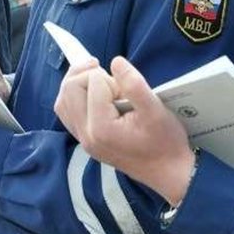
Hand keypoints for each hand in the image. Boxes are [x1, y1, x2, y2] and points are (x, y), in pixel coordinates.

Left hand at [55, 56, 194, 205]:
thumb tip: (116, 61)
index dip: (113, 80)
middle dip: (90, 75)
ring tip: (100, 78)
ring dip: (79, 83)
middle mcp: (86, 135)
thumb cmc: (166, 142)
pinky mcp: (86, 141)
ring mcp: (83, 140)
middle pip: (71, 88)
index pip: (94, 82)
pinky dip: (75, 97)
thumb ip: (134, 84)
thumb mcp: (155, 109)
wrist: (169, 172)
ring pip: (63, 100)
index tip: (129, 93)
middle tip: (113, 79)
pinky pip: (67, 113)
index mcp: (101, 128)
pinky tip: (92, 93)